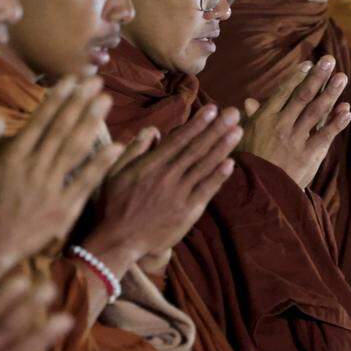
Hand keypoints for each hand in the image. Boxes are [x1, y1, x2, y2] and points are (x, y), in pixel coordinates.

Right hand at [0, 75, 125, 303]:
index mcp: (13, 157)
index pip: (40, 121)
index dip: (58, 98)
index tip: (72, 80)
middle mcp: (35, 167)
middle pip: (61, 129)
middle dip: (80, 102)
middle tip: (96, 82)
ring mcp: (51, 187)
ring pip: (74, 148)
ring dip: (91, 122)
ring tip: (106, 101)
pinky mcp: (64, 207)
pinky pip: (85, 181)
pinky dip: (101, 164)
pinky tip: (117, 146)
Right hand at [90, 105, 241, 264]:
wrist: (118, 242)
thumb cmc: (113, 205)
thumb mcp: (114, 172)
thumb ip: (134, 149)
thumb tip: (154, 130)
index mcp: (150, 165)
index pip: (179, 139)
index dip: (197, 123)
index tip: (212, 109)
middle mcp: (167, 177)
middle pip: (196, 149)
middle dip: (216, 129)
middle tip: (234, 113)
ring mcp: (179, 195)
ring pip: (204, 167)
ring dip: (222, 148)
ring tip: (237, 131)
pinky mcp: (187, 213)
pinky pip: (206, 191)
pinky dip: (218, 177)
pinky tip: (230, 163)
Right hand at [236, 56, 350, 187]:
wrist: (258, 193)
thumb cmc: (249, 164)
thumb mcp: (244, 138)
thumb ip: (251, 119)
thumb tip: (249, 101)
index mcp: (264, 119)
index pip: (283, 93)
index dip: (297, 78)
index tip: (309, 64)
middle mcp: (280, 126)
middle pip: (303, 97)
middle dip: (318, 77)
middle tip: (330, 61)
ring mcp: (295, 140)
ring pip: (316, 112)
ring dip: (331, 93)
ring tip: (342, 77)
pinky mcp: (308, 156)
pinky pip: (325, 135)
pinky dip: (336, 123)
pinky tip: (346, 111)